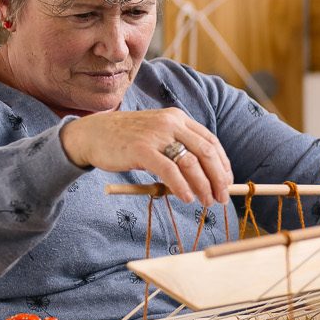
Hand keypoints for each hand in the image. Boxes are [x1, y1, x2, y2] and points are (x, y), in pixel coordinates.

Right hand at [60, 107, 233, 206]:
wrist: (92, 134)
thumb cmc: (128, 140)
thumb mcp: (158, 138)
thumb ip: (179, 150)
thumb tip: (206, 179)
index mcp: (178, 118)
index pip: (211, 141)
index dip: (223, 164)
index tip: (227, 183)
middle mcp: (170, 122)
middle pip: (206, 152)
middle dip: (219, 178)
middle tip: (223, 198)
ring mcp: (156, 135)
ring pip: (191, 163)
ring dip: (204, 186)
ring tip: (207, 202)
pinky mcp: (141, 149)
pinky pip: (169, 170)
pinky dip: (182, 187)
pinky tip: (187, 198)